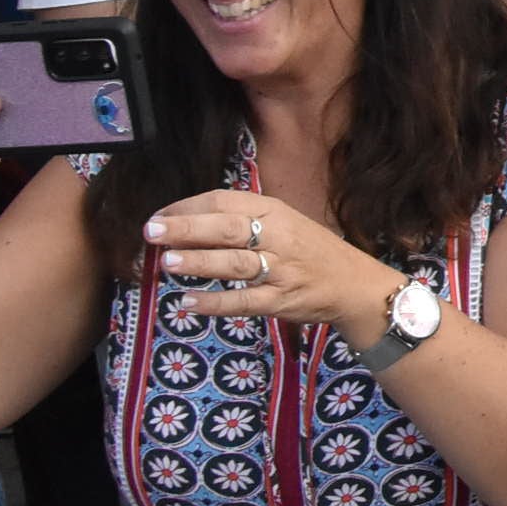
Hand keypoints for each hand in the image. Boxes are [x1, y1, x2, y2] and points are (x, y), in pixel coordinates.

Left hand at [145, 189, 398, 336]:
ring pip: (235, 264)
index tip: (159, 216)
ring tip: (166, 263)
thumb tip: (189, 223)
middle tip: (151, 231)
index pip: (227, 202)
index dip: (189, 207)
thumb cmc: (312, 252)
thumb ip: (246, 221)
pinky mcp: (281, 301)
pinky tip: (189, 303)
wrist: (355, 284)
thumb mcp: (286, 224)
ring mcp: (281, 270)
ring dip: (199, 263)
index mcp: (276, 212)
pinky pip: (245, 302)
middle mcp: (279, 237)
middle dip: (187, 228)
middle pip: (228, 229)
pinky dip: (216, 303)